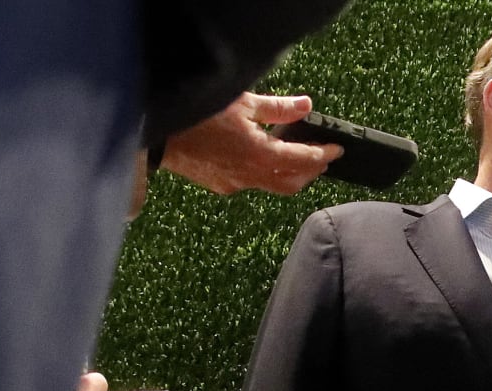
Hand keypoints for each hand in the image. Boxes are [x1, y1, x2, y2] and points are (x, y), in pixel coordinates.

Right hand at [160, 92, 344, 194]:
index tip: (337, 150)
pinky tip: (262, 160)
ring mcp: (234, 184)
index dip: (323, 154)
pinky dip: (264, 174)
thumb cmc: (196, 114)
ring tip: (298, 160)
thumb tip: (306, 105)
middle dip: (311, 172)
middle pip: (292, 182)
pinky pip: (251, 184)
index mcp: (260, 156)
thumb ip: (278, 107)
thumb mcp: (242, 103)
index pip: (303, 160)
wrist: (154, 133)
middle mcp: (250, 176)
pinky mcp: (219, 186)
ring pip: (272, 185)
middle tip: (322, 159)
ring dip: (289, 175)